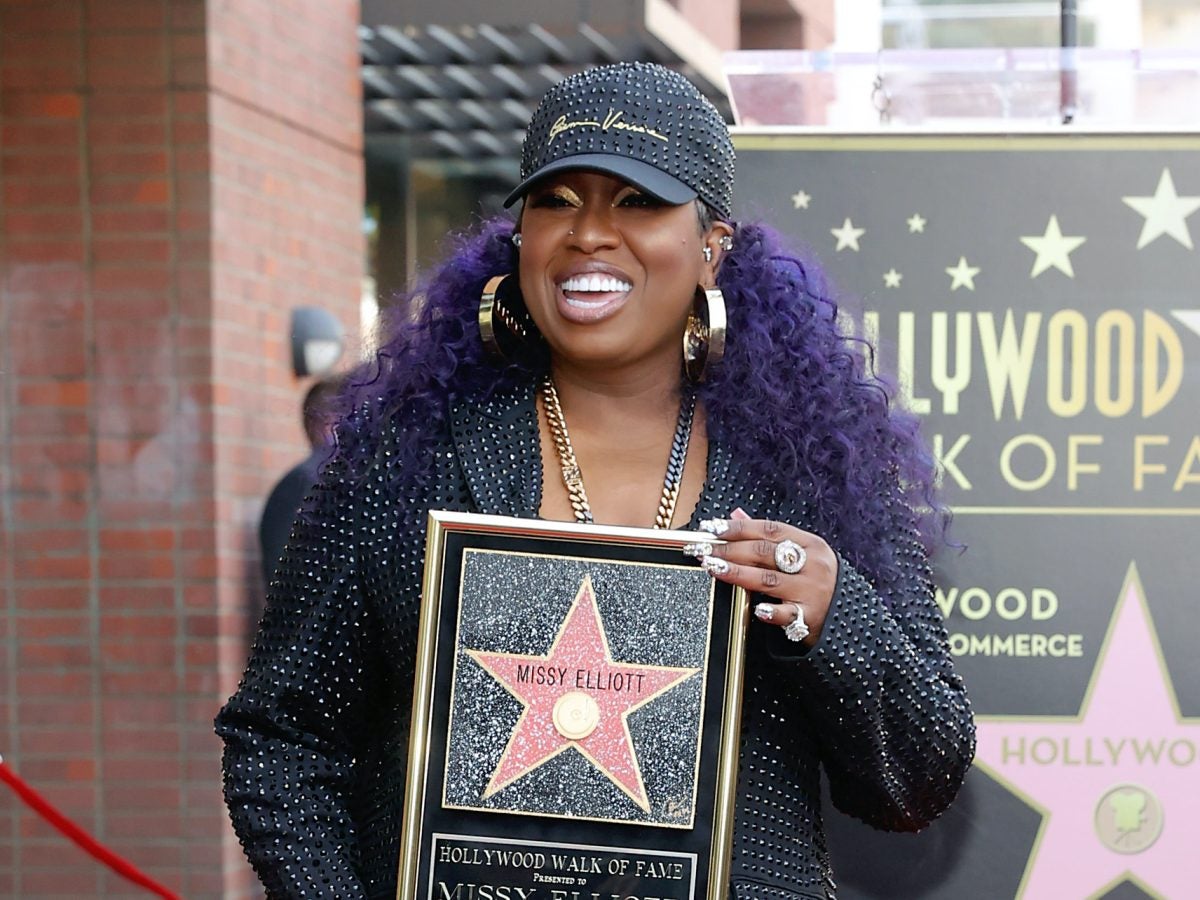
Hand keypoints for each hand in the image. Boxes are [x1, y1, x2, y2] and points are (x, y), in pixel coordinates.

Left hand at [686, 508, 836, 645]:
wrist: (850, 619)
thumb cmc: (818, 581)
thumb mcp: (802, 554)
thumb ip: (769, 536)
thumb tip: (736, 514)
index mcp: (811, 544)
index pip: (769, 529)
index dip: (739, 527)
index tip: (712, 527)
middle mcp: (813, 564)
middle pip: (765, 552)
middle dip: (729, 549)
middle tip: (703, 549)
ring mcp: (812, 591)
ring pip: (769, 579)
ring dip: (737, 573)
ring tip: (713, 568)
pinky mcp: (809, 617)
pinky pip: (786, 614)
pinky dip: (770, 611)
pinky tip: (755, 608)